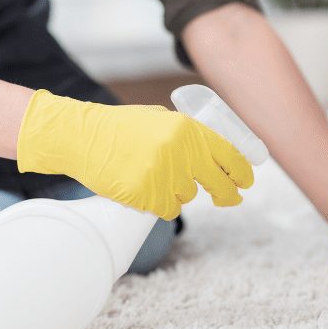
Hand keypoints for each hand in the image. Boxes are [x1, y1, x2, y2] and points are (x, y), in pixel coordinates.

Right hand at [16, 90, 252, 219]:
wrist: (81, 137)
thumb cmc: (120, 127)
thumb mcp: (160, 119)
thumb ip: (187, 134)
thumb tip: (216, 152)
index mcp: (187, 129)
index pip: (228, 154)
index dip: (241, 172)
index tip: (246, 182)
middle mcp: (180, 151)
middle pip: (217, 183)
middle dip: (226, 193)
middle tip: (228, 198)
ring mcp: (163, 174)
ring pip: (187, 196)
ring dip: (177, 192)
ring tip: (153, 176)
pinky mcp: (146, 194)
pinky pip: (167, 209)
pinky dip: (159, 204)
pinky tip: (144, 190)